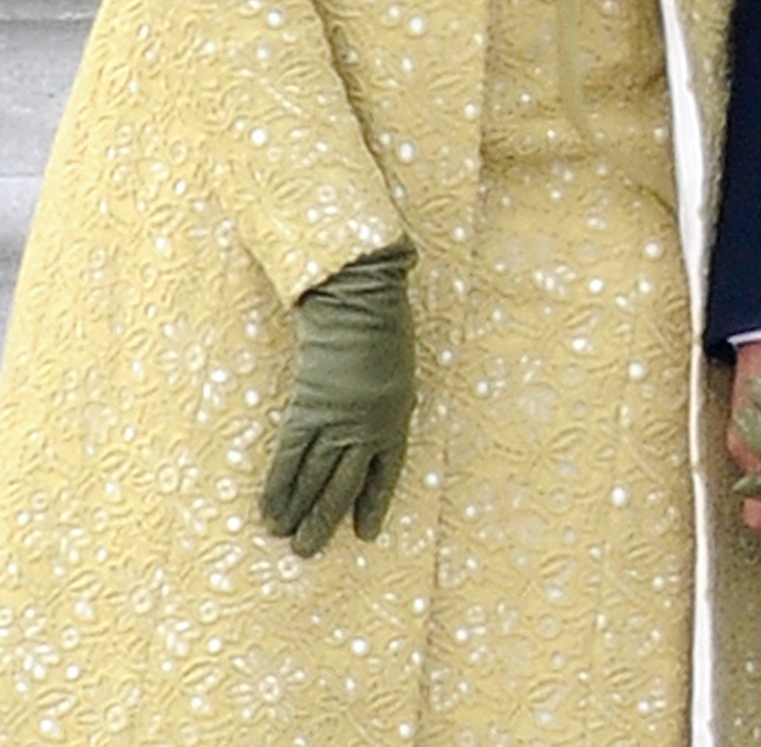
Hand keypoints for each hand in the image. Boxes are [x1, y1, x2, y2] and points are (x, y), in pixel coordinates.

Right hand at [260, 238, 417, 556]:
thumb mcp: (397, 370)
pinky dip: (279, 486)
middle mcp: (370, 427)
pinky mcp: (309, 411)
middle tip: (308, 551)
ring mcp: (340, 421)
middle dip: (327, 519)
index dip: (374, 504)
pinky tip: (269, 511)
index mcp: (398, 417)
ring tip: (285, 540)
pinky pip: (290, 458)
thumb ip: (383, 400)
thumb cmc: (383, 326)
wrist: (361, 303)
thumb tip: (365, 425)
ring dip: (299, 512)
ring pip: (317, 478)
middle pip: (346, 484)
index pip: (386, 473)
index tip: (365, 533)